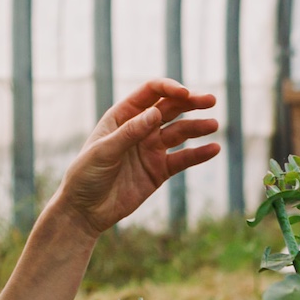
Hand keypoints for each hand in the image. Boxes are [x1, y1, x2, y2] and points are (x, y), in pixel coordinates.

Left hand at [55, 78, 218, 236]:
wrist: (85, 210)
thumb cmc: (86, 175)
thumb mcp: (104, 151)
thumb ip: (129, 133)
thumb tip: (155, 113)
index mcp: (121, 116)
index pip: (149, 93)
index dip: (168, 88)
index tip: (185, 93)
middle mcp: (139, 128)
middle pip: (169, 108)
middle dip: (190, 102)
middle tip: (211, 100)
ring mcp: (151, 149)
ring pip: (180, 132)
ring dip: (197, 127)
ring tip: (214, 125)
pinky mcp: (159, 170)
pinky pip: (183, 159)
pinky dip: (199, 154)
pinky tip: (214, 149)